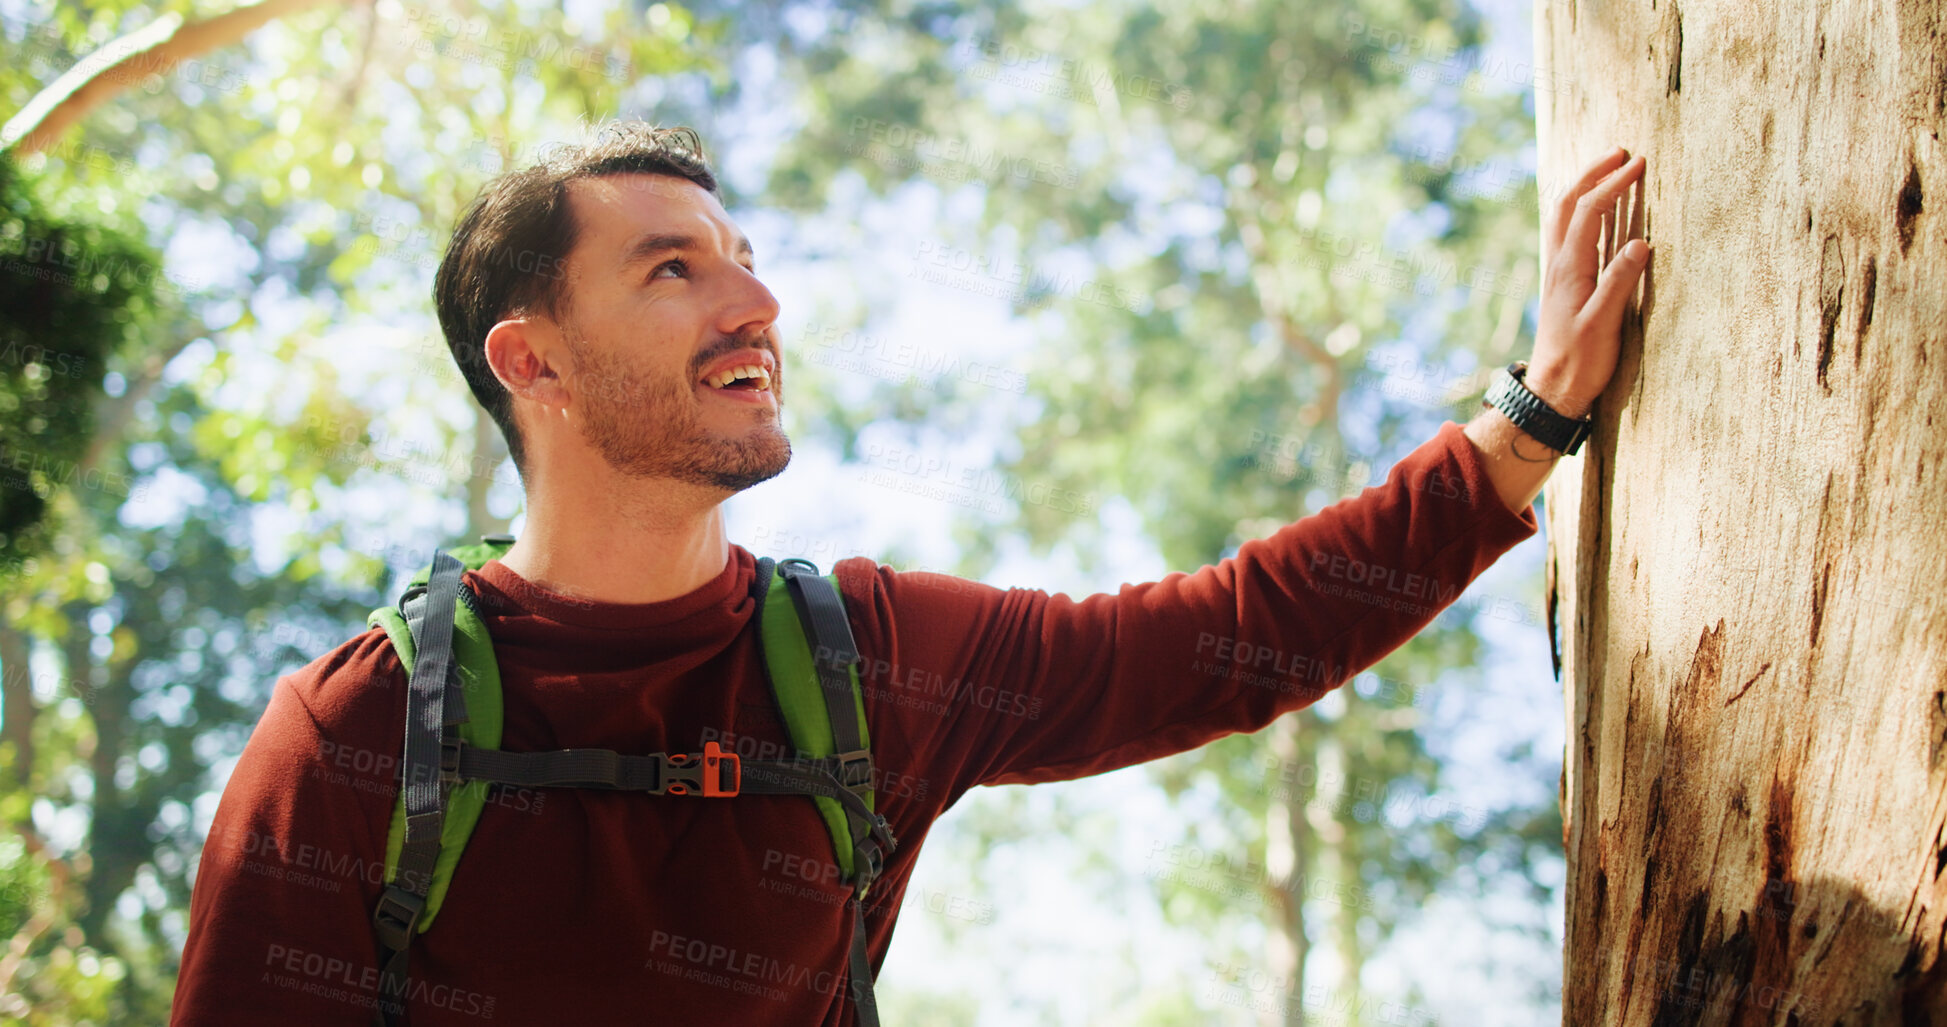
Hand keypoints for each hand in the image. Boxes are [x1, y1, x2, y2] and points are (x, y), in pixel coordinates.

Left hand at [1524, 146, 1649, 417]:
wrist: (1552, 389)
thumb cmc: (1580, 362)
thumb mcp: (1603, 324)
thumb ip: (1620, 283)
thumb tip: (1641, 243)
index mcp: (1569, 269)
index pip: (1589, 211)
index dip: (1613, 184)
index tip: (1639, 163)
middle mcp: (1559, 264)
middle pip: (1567, 204)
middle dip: (1593, 174)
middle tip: (1621, 153)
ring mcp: (1558, 273)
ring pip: (1564, 217)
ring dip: (1584, 188)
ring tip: (1609, 169)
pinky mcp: (1562, 284)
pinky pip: (1567, 235)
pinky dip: (1581, 212)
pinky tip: (1594, 214)